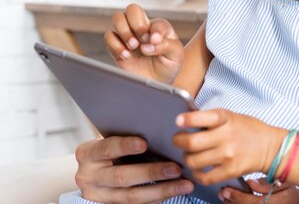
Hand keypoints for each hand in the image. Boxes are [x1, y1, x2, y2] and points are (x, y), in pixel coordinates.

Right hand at [74, 136, 193, 203]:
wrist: (96, 168)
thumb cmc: (111, 146)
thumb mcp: (112, 136)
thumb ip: (128, 133)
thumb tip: (160, 126)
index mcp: (88, 153)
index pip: (106, 148)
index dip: (125, 146)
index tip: (144, 143)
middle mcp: (88, 176)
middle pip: (121, 177)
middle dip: (151, 172)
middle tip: (176, 168)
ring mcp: (99, 195)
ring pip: (132, 197)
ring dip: (162, 190)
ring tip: (185, 184)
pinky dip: (159, 197)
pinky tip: (177, 190)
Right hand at [104, 3, 184, 83]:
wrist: (157, 82)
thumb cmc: (168, 65)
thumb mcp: (177, 54)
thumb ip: (166, 45)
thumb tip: (147, 45)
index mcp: (160, 27)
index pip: (156, 22)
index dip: (155, 31)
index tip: (155, 43)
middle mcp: (143, 28)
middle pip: (132, 9)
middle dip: (137, 24)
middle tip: (143, 40)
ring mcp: (129, 35)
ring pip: (118, 17)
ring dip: (124, 31)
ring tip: (133, 46)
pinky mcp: (117, 46)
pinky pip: (108, 36)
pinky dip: (115, 45)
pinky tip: (126, 55)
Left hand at [172, 109, 286, 185]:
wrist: (270, 147)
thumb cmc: (248, 130)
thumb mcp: (232, 116)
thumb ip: (211, 119)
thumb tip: (186, 123)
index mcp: (226, 119)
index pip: (203, 118)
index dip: (187, 119)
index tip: (178, 121)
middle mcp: (226, 136)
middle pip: (191, 142)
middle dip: (178, 141)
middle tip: (178, 140)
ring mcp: (228, 155)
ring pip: (193, 161)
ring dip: (187, 158)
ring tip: (190, 154)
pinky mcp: (230, 171)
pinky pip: (204, 177)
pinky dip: (197, 174)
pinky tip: (199, 168)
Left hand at [220, 179, 298, 203]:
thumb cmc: (292, 193)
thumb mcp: (284, 184)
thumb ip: (266, 184)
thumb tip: (251, 183)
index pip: (249, 202)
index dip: (236, 196)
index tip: (226, 189)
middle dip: (230, 202)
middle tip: (222, 193)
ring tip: (225, 197)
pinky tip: (232, 202)